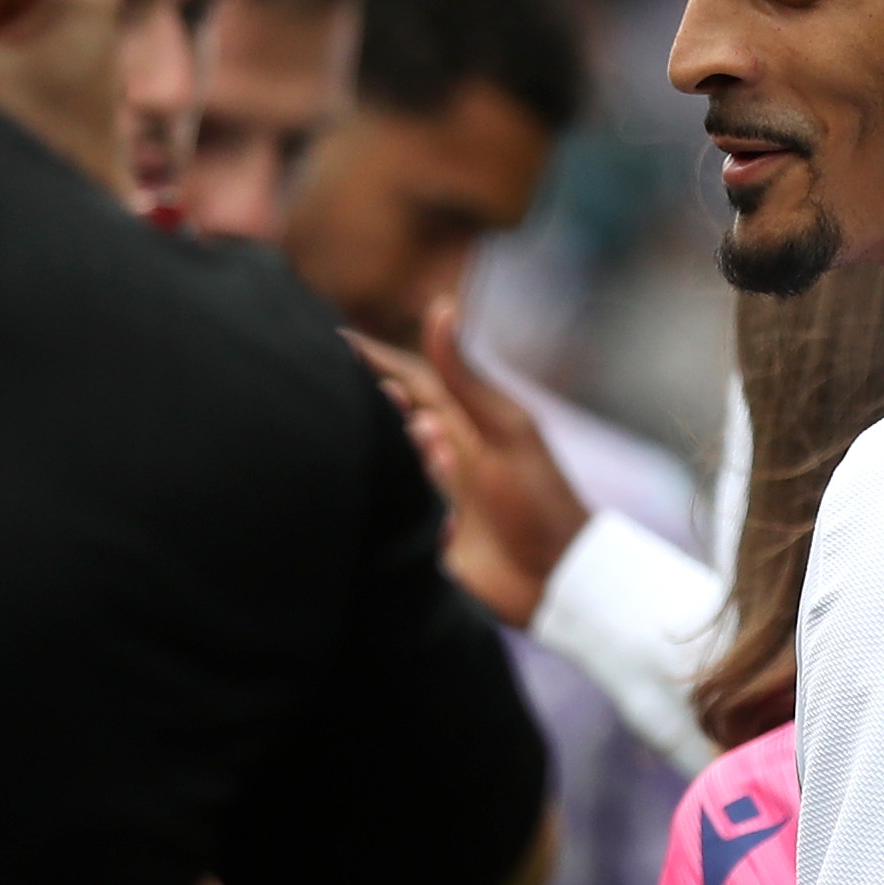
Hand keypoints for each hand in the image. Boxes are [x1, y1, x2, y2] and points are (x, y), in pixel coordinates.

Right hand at [353, 299, 593, 624]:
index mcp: (459, 420)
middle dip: (364, 406)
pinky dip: (381, 508)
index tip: (325, 339)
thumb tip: (441, 305)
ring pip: (381, 465)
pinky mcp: (418, 536)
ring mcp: (425, 493)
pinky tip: (379, 507)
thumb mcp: (505, 431)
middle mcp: (437, 451)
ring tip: (417, 460)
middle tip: (343, 400)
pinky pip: (385, 515)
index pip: (403, 377)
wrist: (559, 579)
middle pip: (384, 418)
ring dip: (387, 459)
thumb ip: (465, 376)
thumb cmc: (541, 499)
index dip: (366, 358)